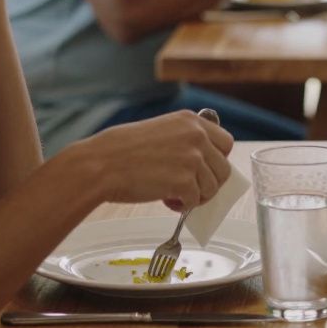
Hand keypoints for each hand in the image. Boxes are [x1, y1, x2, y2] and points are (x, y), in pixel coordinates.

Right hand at [77, 110, 233, 207]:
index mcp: (190, 120)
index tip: (205, 170)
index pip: (225, 142)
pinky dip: (184, 207)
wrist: (100, 164)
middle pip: (224, 168)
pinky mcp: (185, 181)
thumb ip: (184, 140)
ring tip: (175, 197)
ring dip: (196, 197)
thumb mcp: (160, 130)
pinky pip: (196, 201)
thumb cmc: (121, 150)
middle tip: (191, 189)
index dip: (217, 160)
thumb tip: (202, 163)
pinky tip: (167, 202)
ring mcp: (193, 158)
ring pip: (213, 188)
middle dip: (210, 182)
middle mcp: (196, 136)